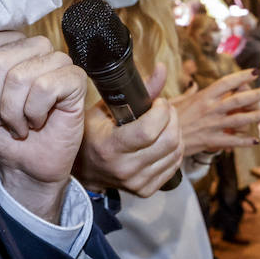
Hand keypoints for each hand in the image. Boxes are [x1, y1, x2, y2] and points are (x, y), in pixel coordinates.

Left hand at [0, 32, 86, 219]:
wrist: (22, 162)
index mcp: (9, 43)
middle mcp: (35, 47)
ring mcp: (58, 61)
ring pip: (21, 77)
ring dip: (12, 111)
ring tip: (17, 123)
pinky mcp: (75, 80)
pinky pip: (46, 88)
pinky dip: (34, 113)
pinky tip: (37, 121)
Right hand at [74, 64, 183, 196]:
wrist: (83, 172)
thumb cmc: (92, 135)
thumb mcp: (104, 109)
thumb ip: (136, 91)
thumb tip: (162, 69)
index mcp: (110, 147)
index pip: (149, 131)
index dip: (161, 111)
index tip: (157, 102)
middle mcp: (124, 168)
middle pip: (168, 141)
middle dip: (173, 118)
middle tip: (164, 109)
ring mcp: (136, 182)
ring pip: (176, 152)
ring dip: (176, 131)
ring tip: (165, 123)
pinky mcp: (146, 190)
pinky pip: (174, 165)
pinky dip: (175, 149)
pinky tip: (163, 140)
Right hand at [172, 69, 259, 157]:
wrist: (158, 139)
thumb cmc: (167, 119)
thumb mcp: (176, 100)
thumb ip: (189, 93)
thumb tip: (193, 85)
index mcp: (203, 97)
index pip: (226, 82)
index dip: (242, 76)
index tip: (254, 72)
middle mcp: (210, 109)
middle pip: (239, 100)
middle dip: (258, 95)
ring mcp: (212, 126)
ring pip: (240, 120)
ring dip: (256, 117)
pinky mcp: (211, 141)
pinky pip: (232, 142)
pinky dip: (245, 141)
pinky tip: (255, 140)